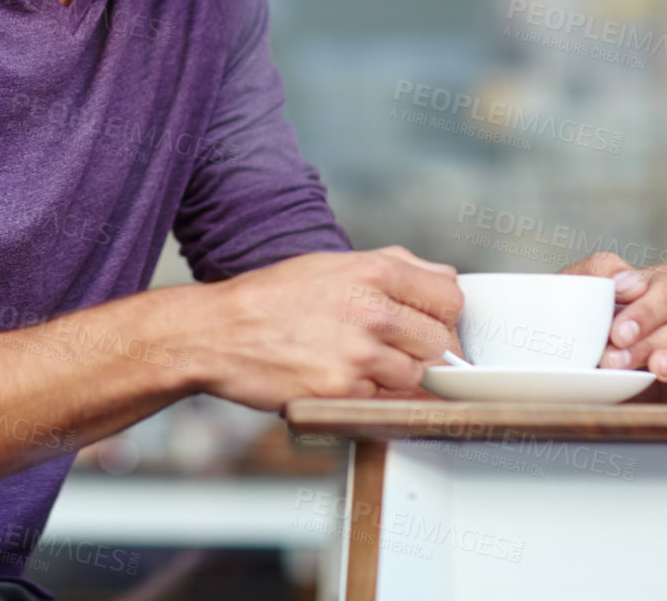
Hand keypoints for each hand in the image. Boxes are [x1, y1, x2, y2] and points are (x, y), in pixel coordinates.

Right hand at [193, 247, 463, 410]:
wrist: (217, 333)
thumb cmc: (270, 298)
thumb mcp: (331, 264)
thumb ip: (393, 265)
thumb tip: (442, 274)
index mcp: (373, 272)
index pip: (450, 297)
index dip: (442, 315)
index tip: (428, 324)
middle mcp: (372, 310)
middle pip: (442, 342)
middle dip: (424, 350)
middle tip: (394, 351)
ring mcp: (359, 354)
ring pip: (417, 377)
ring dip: (396, 377)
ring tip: (361, 366)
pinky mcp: (343, 392)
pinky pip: (383, 402)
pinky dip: (368, 396)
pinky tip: (340, 379)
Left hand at [560, 253, 666, 406]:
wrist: (568, 365)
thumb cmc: (577, 321)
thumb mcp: (576, 288)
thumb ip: (601, 272)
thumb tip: (631, 280)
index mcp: (666, 288)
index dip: (650, 309)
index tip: (618, 332)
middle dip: (653, 344)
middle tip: (615, 360)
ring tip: (657, 370)